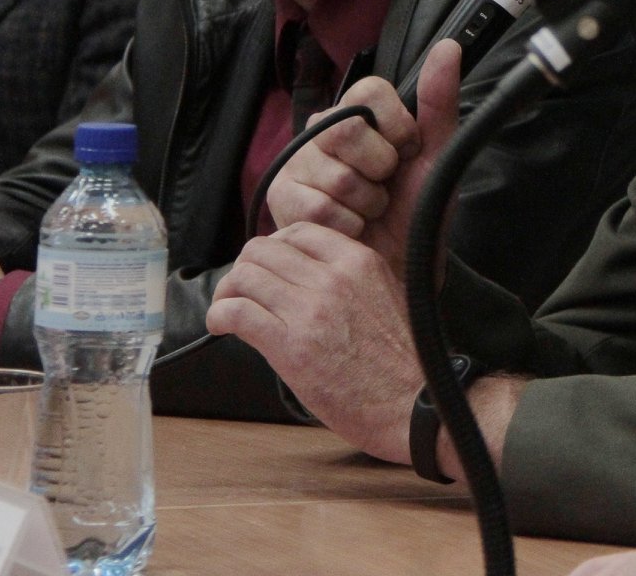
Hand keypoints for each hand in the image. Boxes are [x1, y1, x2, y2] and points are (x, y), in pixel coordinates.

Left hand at [207, 221, 428, 461]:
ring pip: (244, 275)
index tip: (269, 270)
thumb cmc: (403, 361)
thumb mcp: (386, 295)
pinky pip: (237, 311)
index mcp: (359, 261)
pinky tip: (222, 328)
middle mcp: (334, 277)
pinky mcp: (292, 345)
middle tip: (242, 293)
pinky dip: (219, 316)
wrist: (416, 404)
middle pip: (262, 249)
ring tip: (229, 312)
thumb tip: (303, 275)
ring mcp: (312, 309)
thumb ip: (348, 278)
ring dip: (228, 293)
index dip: (274, 248)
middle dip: (245, 269)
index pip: (298, 230)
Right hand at [266, 41, 462, 275]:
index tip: (406, 152)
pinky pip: (321, 209)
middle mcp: (320, 130)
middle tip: (385, 186)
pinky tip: (350, 230)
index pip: (371, 92)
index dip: (398, 128)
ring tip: (368, 211)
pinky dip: (349, 226)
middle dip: (381, 168)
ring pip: (338, 176)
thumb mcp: (438, 154)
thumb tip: (449, 46)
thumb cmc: (416, 209)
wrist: (400, 266)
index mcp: (357, 112)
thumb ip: (440, 101)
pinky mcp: (281, 199)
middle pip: (348, 128)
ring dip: (368, 204)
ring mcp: (296, 163)